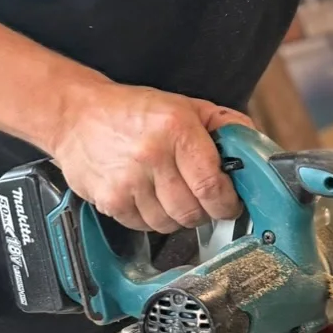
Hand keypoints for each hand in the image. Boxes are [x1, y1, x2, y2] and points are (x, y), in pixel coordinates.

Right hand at [45, 79, 250, 232]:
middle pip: (193, 211)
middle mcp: (152, 155)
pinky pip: (144, 227)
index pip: (213, 186)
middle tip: (202, 201)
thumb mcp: (185, 105)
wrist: (76, 115)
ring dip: (178, 217)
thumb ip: (225, 125)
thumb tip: (256, 149)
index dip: (227, 203)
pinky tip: (148, 197)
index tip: (230, 203)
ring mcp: (128, 181)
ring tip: (172, 195)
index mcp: (176, 129)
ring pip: (170, 224)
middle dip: (205, 212)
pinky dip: (152, 220)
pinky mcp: (109, 200)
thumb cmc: (132, 111)